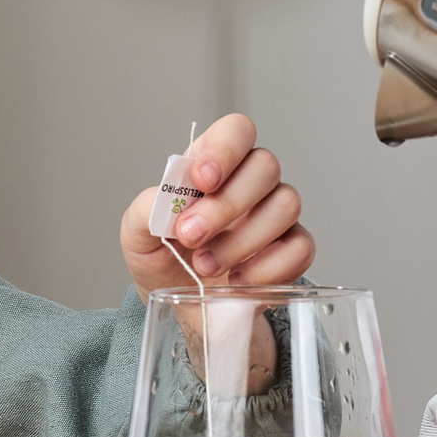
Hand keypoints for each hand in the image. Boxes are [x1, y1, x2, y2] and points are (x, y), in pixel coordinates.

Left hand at [119, 113, 312, 294]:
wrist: (181, 305)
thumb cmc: (163, 258)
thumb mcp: (136, 233)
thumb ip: (146, 209)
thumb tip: (168, 196)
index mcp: (214, 164)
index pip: (236, 131)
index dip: (225, 149)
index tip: (201, 180)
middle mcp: (252, 182)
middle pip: (266, 165)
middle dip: (226, 204)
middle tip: (190, 235)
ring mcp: (276, 215)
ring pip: (286, 204)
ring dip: (241, 240)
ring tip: (205, 265)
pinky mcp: (293, 250)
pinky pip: (300, 247)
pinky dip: (266, 268)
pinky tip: (236, 280)